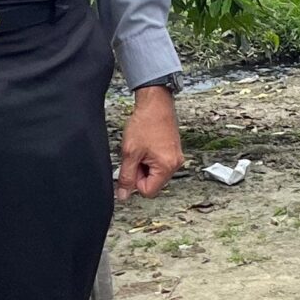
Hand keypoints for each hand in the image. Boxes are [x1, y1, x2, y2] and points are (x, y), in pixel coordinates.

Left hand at [118, 84, 183, 198]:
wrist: (155, 103)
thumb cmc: (145, 123)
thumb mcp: (130, 153)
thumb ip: (126, 177)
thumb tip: (124, 196)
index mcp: (166, 167)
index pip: (147, 191)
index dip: (135, 181)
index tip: (132, 166)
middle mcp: (175, 164)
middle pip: (152, 183)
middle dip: (140, 172)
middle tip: (136, 154)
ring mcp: (175, 157)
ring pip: (154, 173)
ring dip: (144, 164)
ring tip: (141, 148)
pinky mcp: (173, 151)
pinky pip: (158, 164)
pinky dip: (149, 158)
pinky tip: (146, 145)